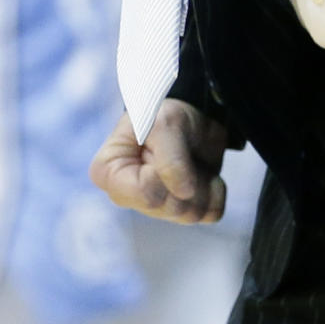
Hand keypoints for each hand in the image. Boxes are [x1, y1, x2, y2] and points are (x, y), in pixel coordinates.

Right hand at [89, 100, 227, 224]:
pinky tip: (204, 172)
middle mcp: (129, 197)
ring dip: (203, 181)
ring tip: (193, 158)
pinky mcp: (183, 212)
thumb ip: (170, 159)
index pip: (145, 193)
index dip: (163, 172)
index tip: (162, 148)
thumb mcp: (163, 124)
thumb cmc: (163, 114)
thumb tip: (185, 192)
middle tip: (183, 150)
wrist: (188, 109)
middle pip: (171, 208)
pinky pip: (211, 213)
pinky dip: (215, 189)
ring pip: (192, 214)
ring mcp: (157, 209)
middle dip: (186, 176)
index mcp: (110, 174)